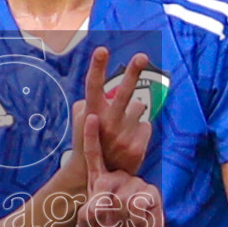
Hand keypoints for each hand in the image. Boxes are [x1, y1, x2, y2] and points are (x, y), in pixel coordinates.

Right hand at [70, 47, 152, 177]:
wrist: (98, 177)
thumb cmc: (90, 141)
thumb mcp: (80, 122)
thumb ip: (87, 103)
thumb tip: (99, 89)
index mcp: (91, 114)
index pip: (93, 86)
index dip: (97, 67)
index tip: (102, 49)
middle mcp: (107, 124)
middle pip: (123, 93)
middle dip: (133, 73)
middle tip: (142, 57)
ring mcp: (123, 136)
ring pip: (140, 106)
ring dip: (135, 112)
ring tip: (124, 128)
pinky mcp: (137, 147)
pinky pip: (147, 125)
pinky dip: (141, 130)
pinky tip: (130, 141)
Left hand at [76, 115, 164, 226]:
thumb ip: (86, 216)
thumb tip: (96, 204)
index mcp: (100, 181)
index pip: (94, 156)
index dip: (91, 137)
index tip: (91, 117)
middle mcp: (118, 177)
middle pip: (106, 183)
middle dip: (104, 207)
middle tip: (110, 221)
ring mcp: (135, 182)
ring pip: (122, 196)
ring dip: (121, 216)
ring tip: (125, 221)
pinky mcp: (150, 191)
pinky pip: (137, 203)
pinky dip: (135, 219)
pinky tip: (138, 221)